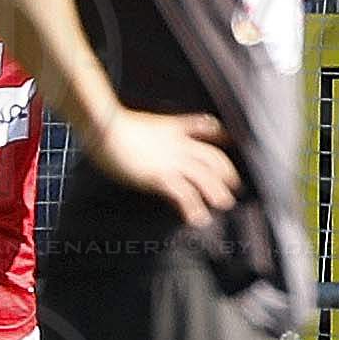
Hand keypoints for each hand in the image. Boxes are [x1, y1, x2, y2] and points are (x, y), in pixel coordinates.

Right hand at [88, 107, 238, 223]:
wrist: (103, 128)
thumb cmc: (114, 126)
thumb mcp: (141, 122)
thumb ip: (156, 127)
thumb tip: (155, 129)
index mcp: (173, 129)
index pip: (205, 128)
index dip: (220, 136)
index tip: (231, 143)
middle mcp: (178, 145)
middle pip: (211, 158)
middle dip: (226, 173)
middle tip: (235, 186)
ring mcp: (170, 161)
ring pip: (203, 177)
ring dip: (215, 191)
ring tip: (225, 204)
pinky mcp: (159, 176)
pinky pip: (183, 194)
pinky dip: (192, 207)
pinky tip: (197, 218)